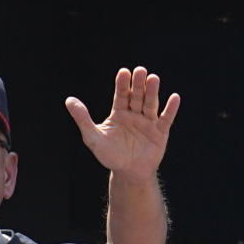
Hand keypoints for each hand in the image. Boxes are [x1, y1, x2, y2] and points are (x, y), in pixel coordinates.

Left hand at [65, 66, 179, 182]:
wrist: (128, 173)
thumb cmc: (110, 155)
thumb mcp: (93, 137)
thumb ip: (83, 119)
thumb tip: (68, 100)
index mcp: (119, 113)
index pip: (121, 95)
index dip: (122, 84)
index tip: (123, 72)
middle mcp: (134, 114)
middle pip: (136, 96)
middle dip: (138, 84)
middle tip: (140, 70)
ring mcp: (148, 122)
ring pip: (150, 104)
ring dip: (152, 92)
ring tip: (153, 78)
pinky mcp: (160, 133)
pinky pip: (166, 119)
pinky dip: (171, 109)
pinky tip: (174, 97)